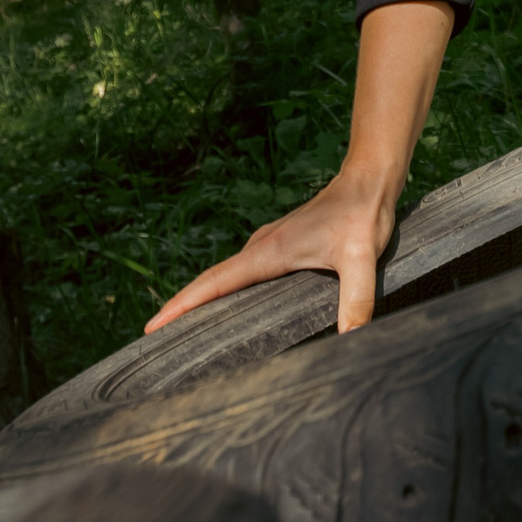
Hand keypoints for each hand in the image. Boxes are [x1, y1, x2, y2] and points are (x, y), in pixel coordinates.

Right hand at [145, 167, 398, 335]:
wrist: (369, 180)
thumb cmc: (362, 214)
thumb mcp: (362, 258)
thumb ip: (357, 299)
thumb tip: (353, 339)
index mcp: (268, 252)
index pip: (214, 283)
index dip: (182, 306)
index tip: (152, 327)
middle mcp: (261, 248)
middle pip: (211, 283)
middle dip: (181, 310)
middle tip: (154, 342)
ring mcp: (269, 246)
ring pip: (226, 278)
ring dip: (203, 301)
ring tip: (183, 334)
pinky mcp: (280, 248)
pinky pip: (243, 274)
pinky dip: (226, 292)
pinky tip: (231, 309)